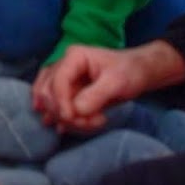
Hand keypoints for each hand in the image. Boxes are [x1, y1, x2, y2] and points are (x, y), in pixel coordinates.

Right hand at [38, 41, 184, 133]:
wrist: (137, 74)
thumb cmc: (129, 72)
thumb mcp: (116, 82)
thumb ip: (96, 95)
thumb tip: (76, 111)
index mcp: (74, 57)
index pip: (57, 80)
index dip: (60, 102)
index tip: (71, 119)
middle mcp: (63, 66)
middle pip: (48, 92)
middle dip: (64, 112)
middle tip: (88, 123)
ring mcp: (64, 80)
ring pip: (49, 102)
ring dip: (64, 118)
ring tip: (87, 124)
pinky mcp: (67, 93)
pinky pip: (56, 108)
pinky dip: (63, 120)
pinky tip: (72, 127)